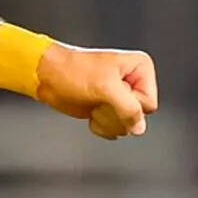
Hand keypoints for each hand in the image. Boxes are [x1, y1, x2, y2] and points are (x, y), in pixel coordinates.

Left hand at [35, 43, 157, 138]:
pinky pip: (116, 129)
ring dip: (106, 118)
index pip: (149, 103)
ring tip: (93, 100)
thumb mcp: (105, 87)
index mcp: (140, 68)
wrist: (49, 77)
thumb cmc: (72, 71)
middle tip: (99, 97)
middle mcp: (134, 81)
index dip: (129, 103)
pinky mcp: (110, 108)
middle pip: (139, 116)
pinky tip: (90, 109)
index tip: (111, 90)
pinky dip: (100, 125)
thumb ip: (129, 108)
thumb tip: (139, 127)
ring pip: (127, 125)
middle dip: (115, 112)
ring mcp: (122, 97)